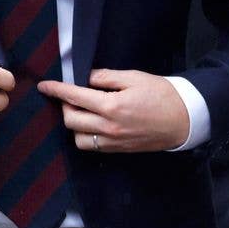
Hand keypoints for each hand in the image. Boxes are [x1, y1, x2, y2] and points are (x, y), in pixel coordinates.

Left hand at [38, 69, 189, 151]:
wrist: (184, 120)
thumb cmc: (162, 95)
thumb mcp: (134, 77)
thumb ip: (106, 77)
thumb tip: (87, 78)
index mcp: (111, 106)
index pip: (74, 97)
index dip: (57, 90)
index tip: (45, 85)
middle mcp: (108, 127)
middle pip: (71, 120)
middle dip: (64, 105)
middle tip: (70, 94)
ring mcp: (113, 142)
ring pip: (78, 138)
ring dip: (74, 123)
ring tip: (82, 110)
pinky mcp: (118, 150)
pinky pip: (92, 146)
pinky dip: (85, 135)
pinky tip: (92, 123)